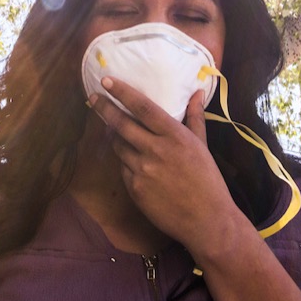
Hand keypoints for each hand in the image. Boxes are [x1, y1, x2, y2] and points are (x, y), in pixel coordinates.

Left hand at [90, 76, 242, 254]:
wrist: (206, 220)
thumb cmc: (207, 180)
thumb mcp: (203, 145)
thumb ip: (195, 117)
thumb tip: (196, 92)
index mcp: (174, 135)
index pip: (142, 107)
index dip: (122, 92)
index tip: (106, 80)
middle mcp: (155, 150)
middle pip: (121, 124)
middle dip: (104, 108)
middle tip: (93, 98)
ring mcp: (143, 171)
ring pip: (119, 146)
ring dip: (115, 136)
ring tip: (116, 130)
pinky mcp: (135, 189)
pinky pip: (123, 168)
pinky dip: (125, 161)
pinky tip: (133, 160)